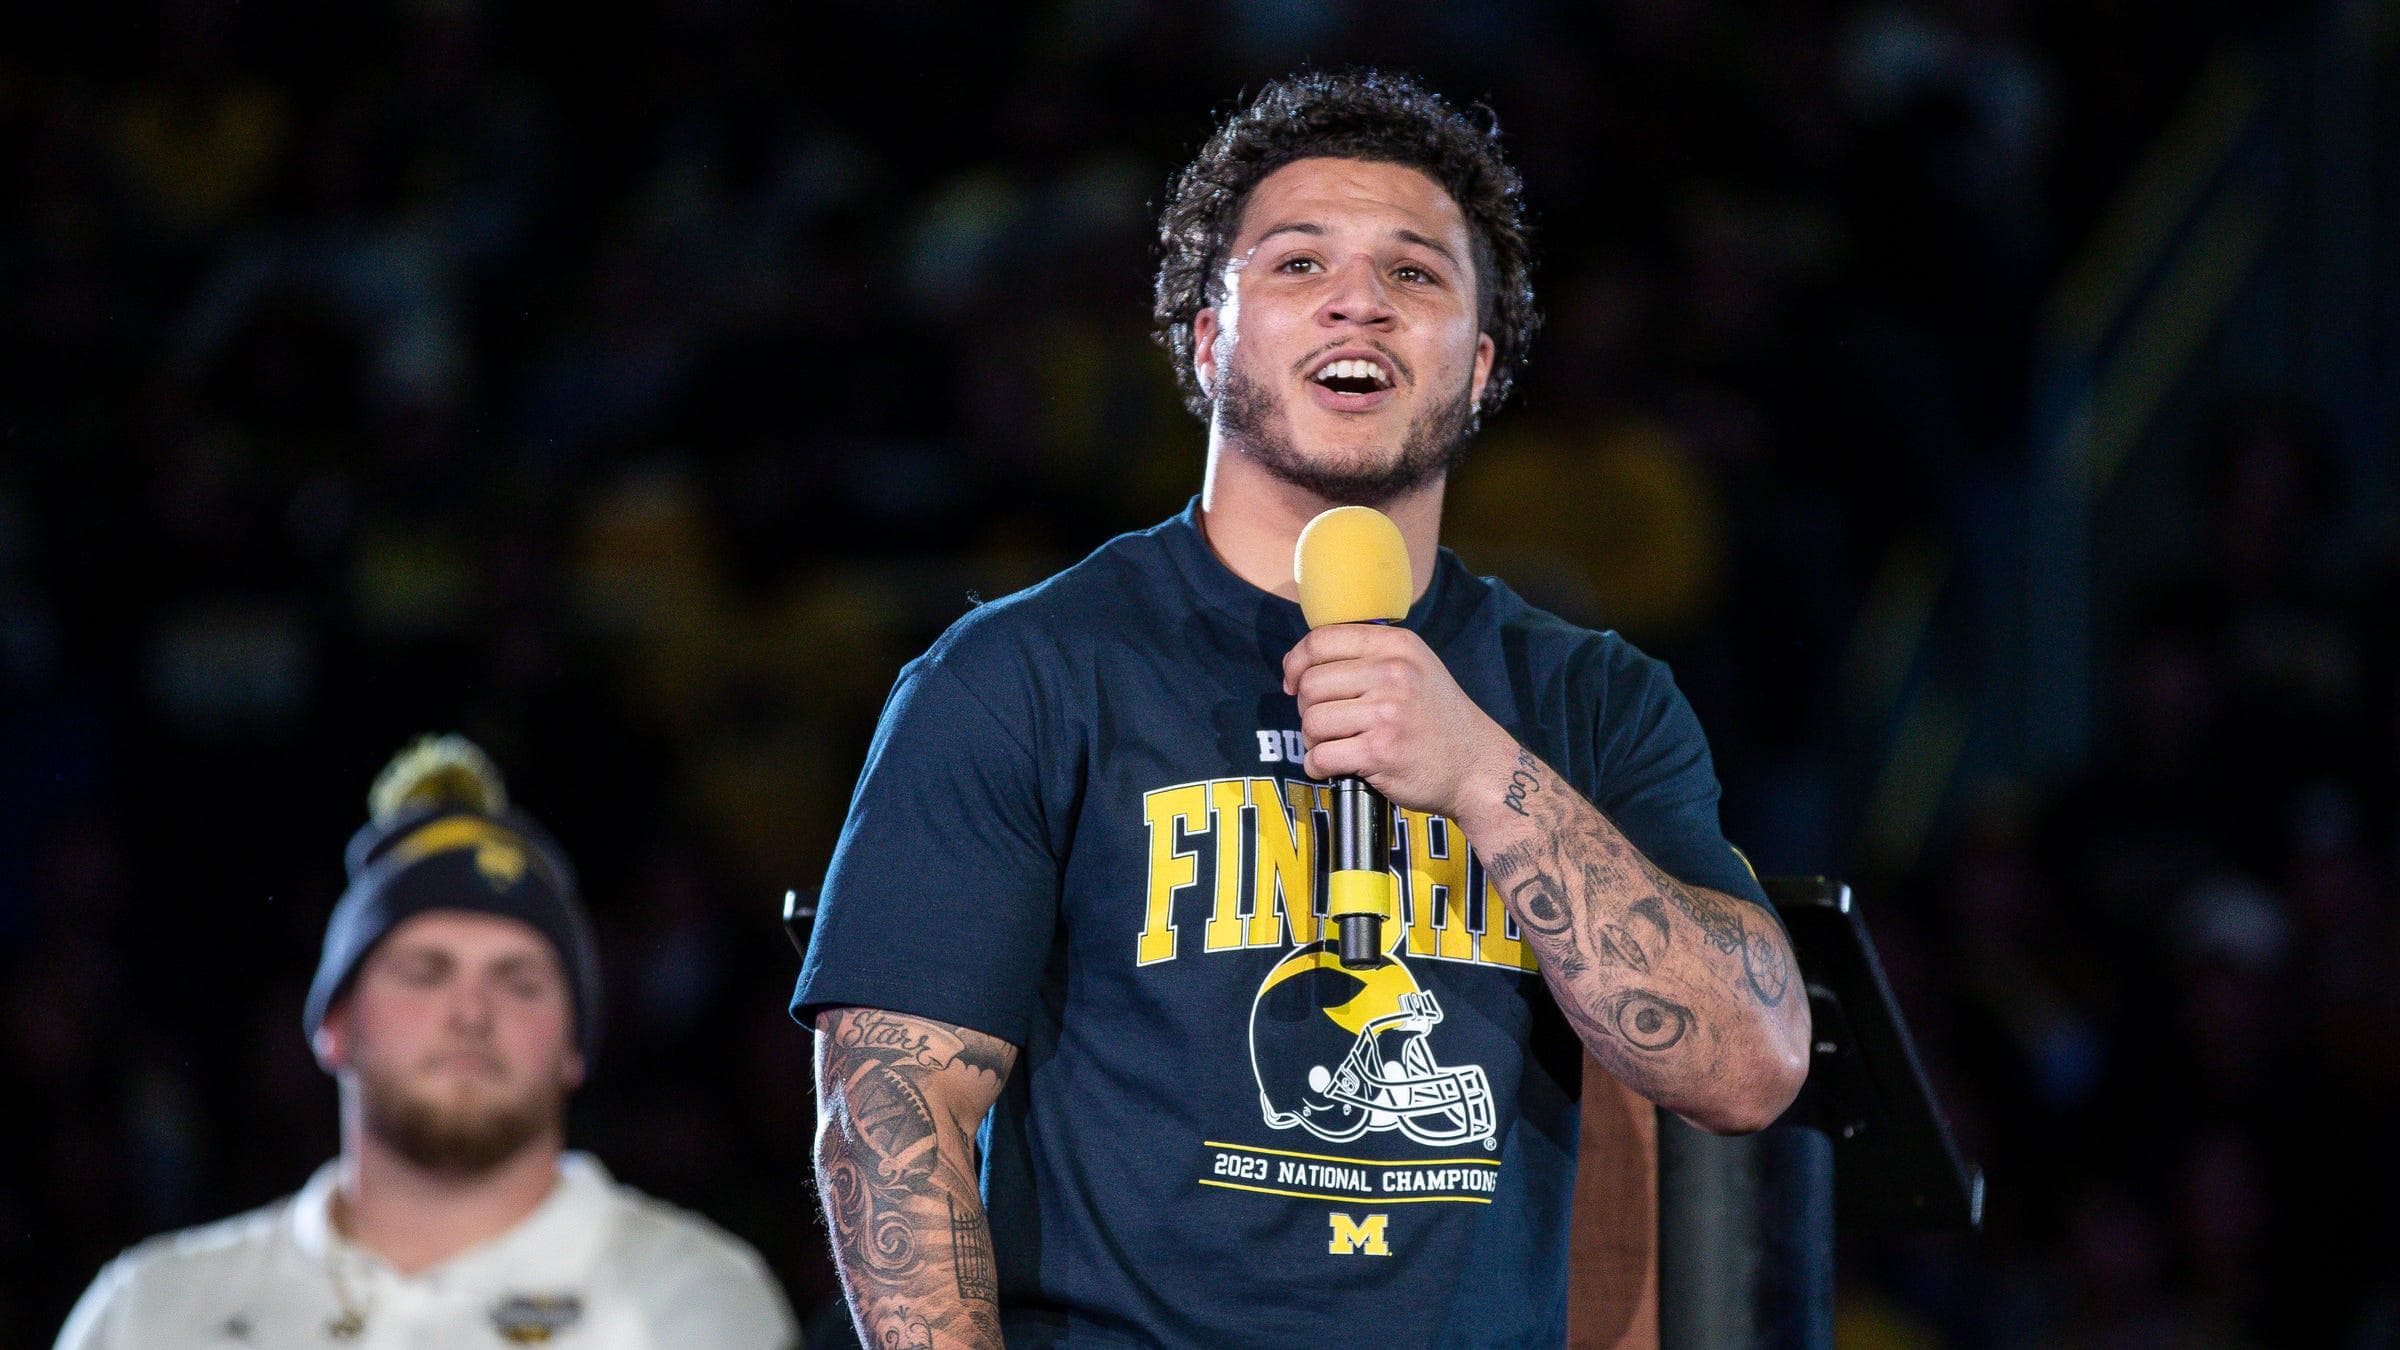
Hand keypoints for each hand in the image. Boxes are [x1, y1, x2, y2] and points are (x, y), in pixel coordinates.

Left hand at [1281, 623, 1516, 818]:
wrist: (1477, 766)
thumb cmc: (1438, 719)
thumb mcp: (1416, 667)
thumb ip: (1370, 656)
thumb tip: (1305, 663)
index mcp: (1396, 646)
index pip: (1321, 640)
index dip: (1296, 662)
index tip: (1293, 682)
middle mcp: (1392, 673)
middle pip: (1311, 683)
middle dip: (1306, 708)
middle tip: (1324, 724)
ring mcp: (1386, 713)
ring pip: (1312, 721)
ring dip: (1312, 739)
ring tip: (1332, 745)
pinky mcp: (1380, 751)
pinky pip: (1321, 756)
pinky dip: (1317, 766)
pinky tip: (1331, 767)